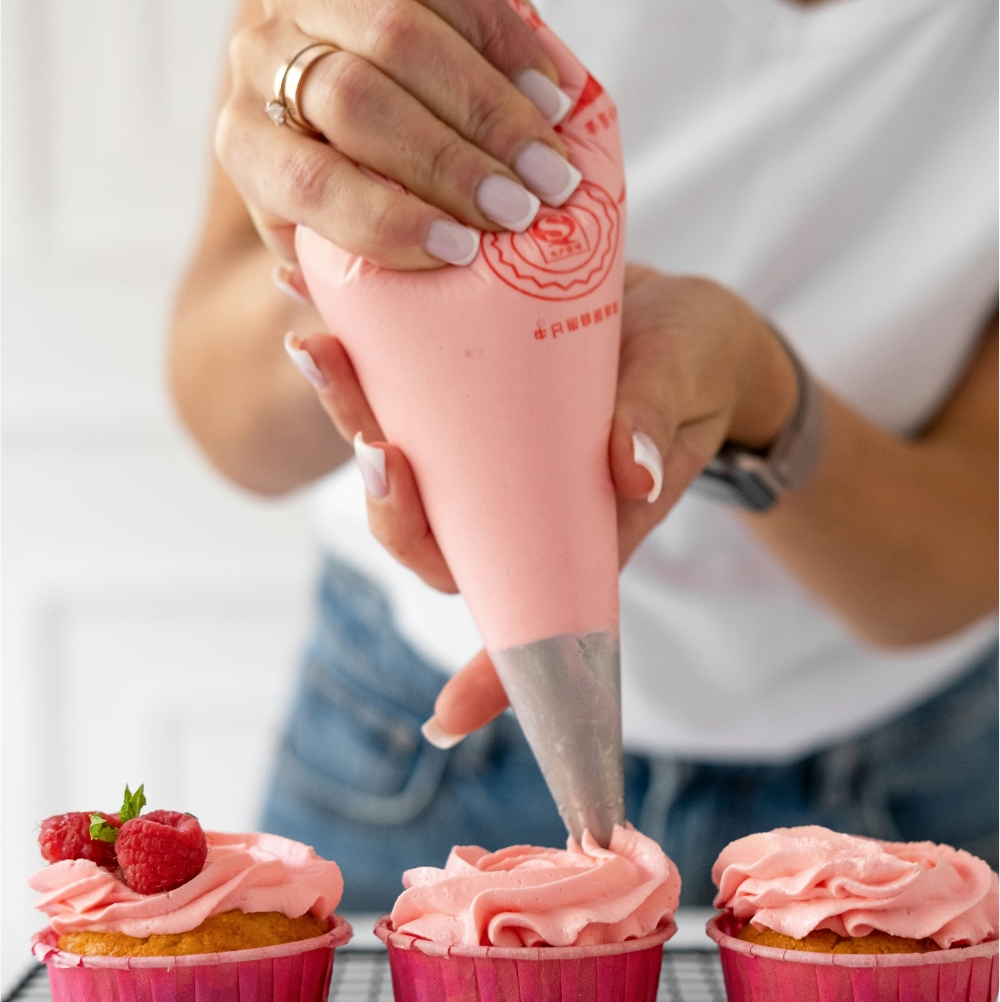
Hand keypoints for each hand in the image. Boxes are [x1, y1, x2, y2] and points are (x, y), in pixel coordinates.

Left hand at [217, 0, 579, 271]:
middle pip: (357, 96)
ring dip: (490, 91)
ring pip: (399, 16)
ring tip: (549, 147)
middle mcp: (264, 53)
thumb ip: (329, 304)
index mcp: (248, 143)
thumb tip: (308, 345)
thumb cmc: (366, 207)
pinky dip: (499, 12)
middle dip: (455, 158)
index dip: (388, 220)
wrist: (374, 104)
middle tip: (529, 206)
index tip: (464, 252)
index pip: (307, 180)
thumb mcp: (338, 266)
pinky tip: (545, 75)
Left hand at [289, 267, 798, 736]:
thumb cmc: (693, 371)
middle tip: (371, 441)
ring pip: (393, 448)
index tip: (444, 720)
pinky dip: (352, 334)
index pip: (515, 613)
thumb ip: (656, 427)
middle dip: (384, 493)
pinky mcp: (454, 384)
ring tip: (315, 347)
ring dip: (346, 403)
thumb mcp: (685, 389)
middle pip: (424, 526)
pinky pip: (392, 374)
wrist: (678, 315)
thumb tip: (632, 475)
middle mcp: (505, 500)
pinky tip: (302, 281)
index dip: (484, 675)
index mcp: (564, 529)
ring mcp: (472, 444)